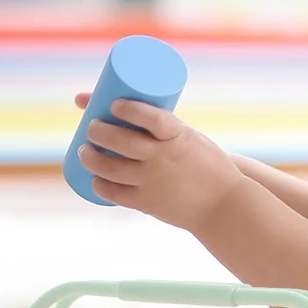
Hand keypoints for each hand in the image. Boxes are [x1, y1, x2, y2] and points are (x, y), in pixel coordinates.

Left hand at [72, 93, 244, 230]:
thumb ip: (159, 126)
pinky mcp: (148, 203)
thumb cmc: (203, 163)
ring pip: (112, 168)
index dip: (131, 109)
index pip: (153, 118)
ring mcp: (154, 181)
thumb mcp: (188, 138)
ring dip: (91, 158)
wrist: (222, 204)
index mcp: (179, 137)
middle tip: (91, 126)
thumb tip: (120, 105)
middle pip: (122, 142)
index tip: (115, 103)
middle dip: (98, 131)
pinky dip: (100, 185)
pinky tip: (94, 179)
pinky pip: (116, 194)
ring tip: (85, 150)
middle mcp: (164, 158)